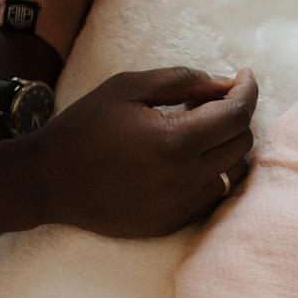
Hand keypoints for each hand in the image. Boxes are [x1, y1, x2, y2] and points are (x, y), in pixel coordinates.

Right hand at [0, 67, 257, 242]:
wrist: (49, 180)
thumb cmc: (85, 127)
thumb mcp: (129, 87)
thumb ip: (183, 80)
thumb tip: (225, 84)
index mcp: (175, 142)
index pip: (237, 114)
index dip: (247, 90)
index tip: (244, 75)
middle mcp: (185, 179)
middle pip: (241, 142)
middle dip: (235, 114)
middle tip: (207, 99)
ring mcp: (182, 206)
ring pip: (235, 170)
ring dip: (228, 144)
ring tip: (198, 127)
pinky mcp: (174, 222)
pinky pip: (215, 194)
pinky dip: (214, 171)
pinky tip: (189, 156)